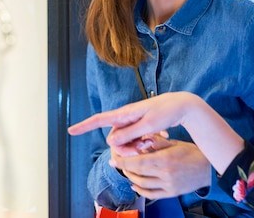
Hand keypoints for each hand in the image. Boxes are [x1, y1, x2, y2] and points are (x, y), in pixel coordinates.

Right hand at [68, 92, 197, 144]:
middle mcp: (127, 117)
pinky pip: (135, 138)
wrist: (183, 105)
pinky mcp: (142, 124)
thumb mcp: (148, 125)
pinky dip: (143, 142)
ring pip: (126, 140)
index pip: (99, 120)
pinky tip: (157, 138)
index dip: (84, 126)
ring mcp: (134, 121)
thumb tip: (110, 141)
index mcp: (125, 114)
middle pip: (115, 137)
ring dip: (136, 146)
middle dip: (126, 148)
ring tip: (153, 141)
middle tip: (144, 148)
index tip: (71, 131)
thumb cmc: (166, 112)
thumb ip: (128, 134)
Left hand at [110, 138, 211, 199]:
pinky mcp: (172, 193)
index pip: (137, 162)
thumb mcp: (174, 143)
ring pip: (142, 184)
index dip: (123, 161)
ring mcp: (168, 185)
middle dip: (124, 168)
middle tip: (118, 163)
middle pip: (137, 173)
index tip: (114, 160)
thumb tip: (139, 141)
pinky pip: (151, 194)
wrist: (210, 168)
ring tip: (127, 171)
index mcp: (165, 159)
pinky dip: (140, 190)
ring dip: (131, 178)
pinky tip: (136, 185)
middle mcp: (165, 174)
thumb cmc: (192, 152)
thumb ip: (156, 143)